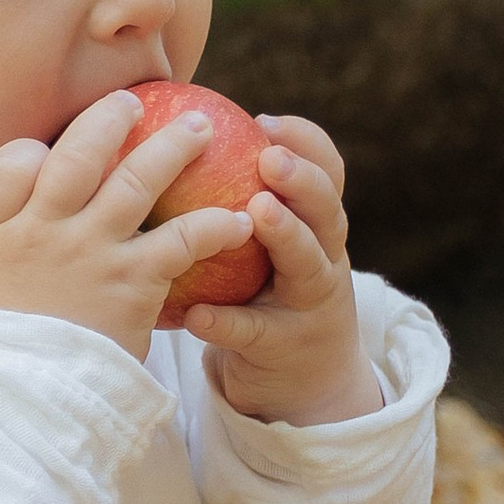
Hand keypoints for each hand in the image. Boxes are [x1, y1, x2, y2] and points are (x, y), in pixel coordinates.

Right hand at [0, 93, 255, 360]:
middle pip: (77, 155)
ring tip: (201, 129)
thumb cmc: (16, 352)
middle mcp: (43, 231)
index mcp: (2, 233)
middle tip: (135, 102)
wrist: (31, 401)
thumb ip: (9, 253)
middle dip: (109, 120)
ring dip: (174, 148)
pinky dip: (215, 226)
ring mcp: (89, 252)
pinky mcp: (132, 282)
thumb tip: (26, 228)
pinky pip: (183, 239)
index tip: (50, 148)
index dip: (31, 150)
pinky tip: (239, 222)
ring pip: (136, 181)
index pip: (9, 165)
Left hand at [182, 113, 379, 424]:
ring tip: (256, 212)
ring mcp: (312, 304)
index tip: (264, 121)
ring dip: (286, 235)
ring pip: (309, 265)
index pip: (327, 173)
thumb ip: (242, 201)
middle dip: (303, 180)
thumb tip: (175, 142)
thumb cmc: (266, 294)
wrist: (302, 383)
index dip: (305, 143)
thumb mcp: (268, 247)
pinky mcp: (285, 348)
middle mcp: (326, 259)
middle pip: (327, 210)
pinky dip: (226, 321)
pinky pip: (254, 331)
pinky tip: (197, 314)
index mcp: (319, 226)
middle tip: (268, 158)